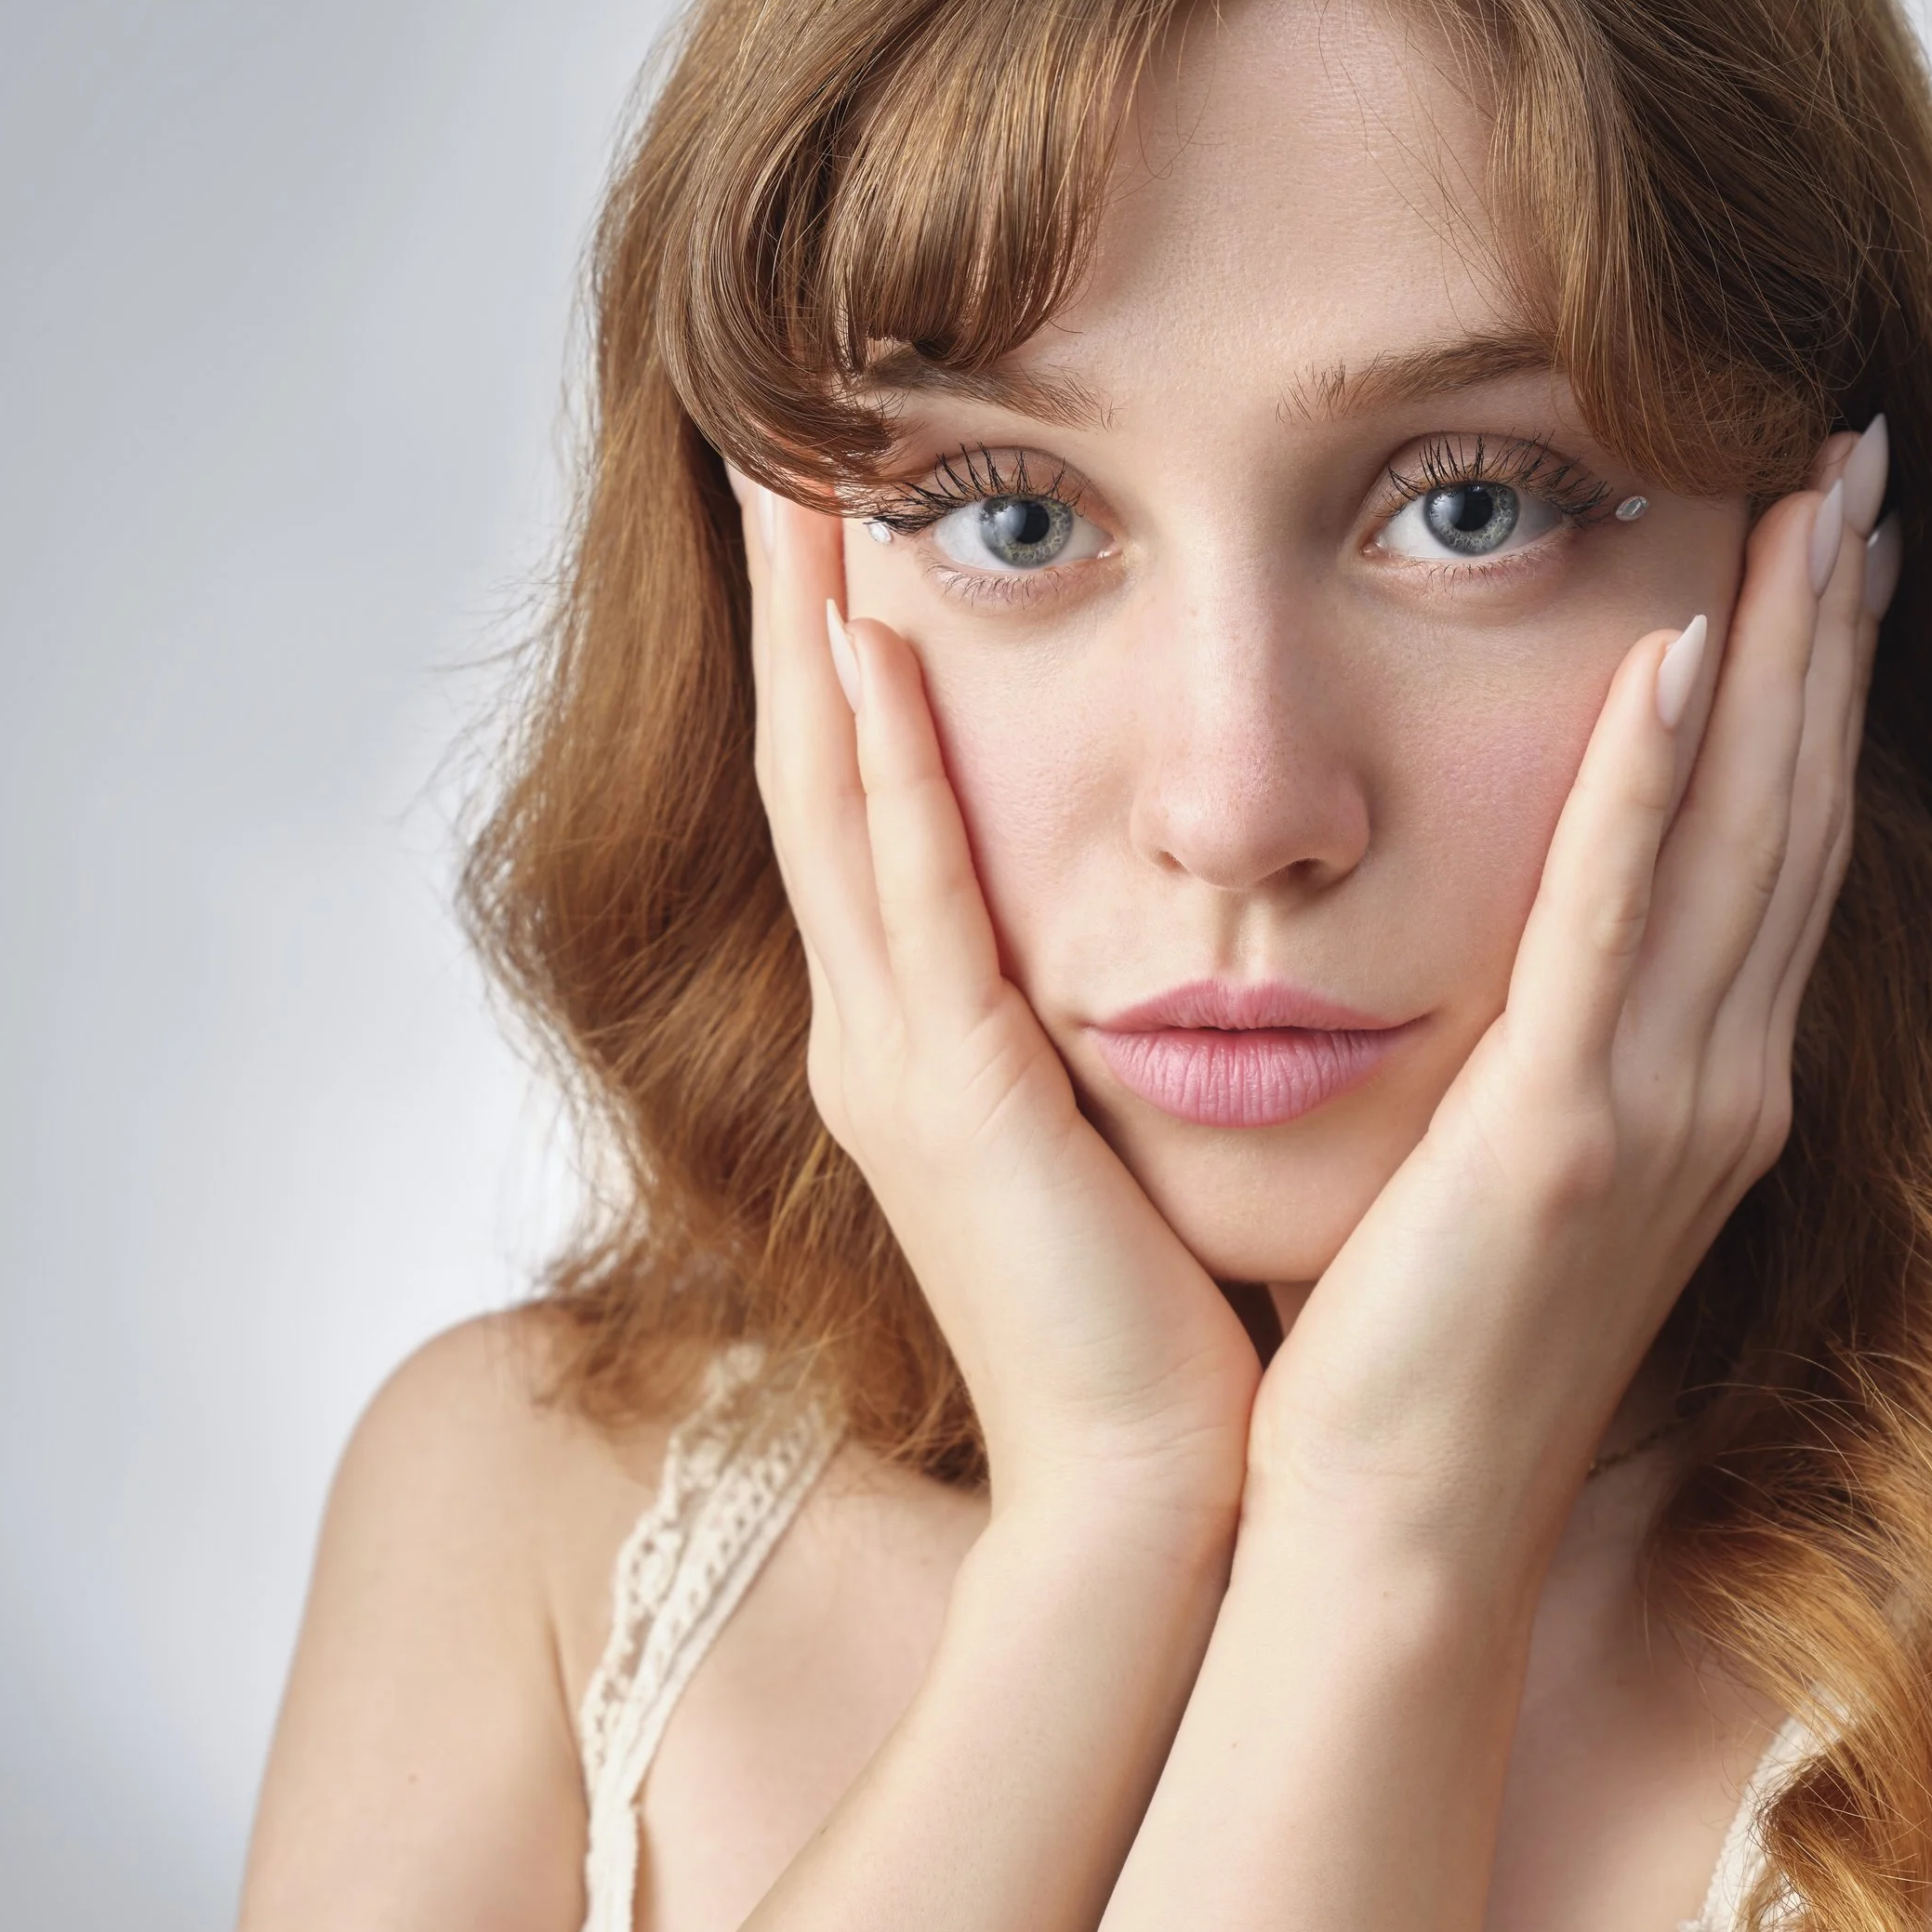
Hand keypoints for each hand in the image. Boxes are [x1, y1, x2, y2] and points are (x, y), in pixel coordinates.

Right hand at [728, 474, 1258, 1546]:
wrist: (1160, 1491)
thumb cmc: (1160, 1320)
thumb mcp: (1112, 1132)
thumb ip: (1095, 1019)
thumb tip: (1164, 920)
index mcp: (924, 1038)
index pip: (865, 802)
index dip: (835, 654)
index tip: (838, 507)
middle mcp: (882, 1032)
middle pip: (816, 772)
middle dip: (791, 606)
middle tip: (767, 439)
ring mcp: (897, 1064)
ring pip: (836, 805)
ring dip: (810, 638)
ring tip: (791, 479)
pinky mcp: (952, 1101)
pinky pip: (912, 898)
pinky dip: (888, 766)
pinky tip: (871, 644)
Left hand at [1242, 430, 1891, 1597]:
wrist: (1392, 1536)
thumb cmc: (1424, 1358)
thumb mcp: (1520, 1177)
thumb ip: (1563, 1053)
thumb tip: (1551, 955)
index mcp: (1704, 1088)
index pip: (1778, 843)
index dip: (1815, 683)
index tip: (1828, 538)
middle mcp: (1720, 1086)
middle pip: (1795, 808)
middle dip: (1830, 625)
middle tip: (1856, 457)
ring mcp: (1660, 1115)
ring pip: (1740, 839)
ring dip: (1778, 657)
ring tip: (1806, 497)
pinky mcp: (1565, 1143)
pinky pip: (1612, 928)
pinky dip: (1649, 790)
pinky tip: (1673, 657)